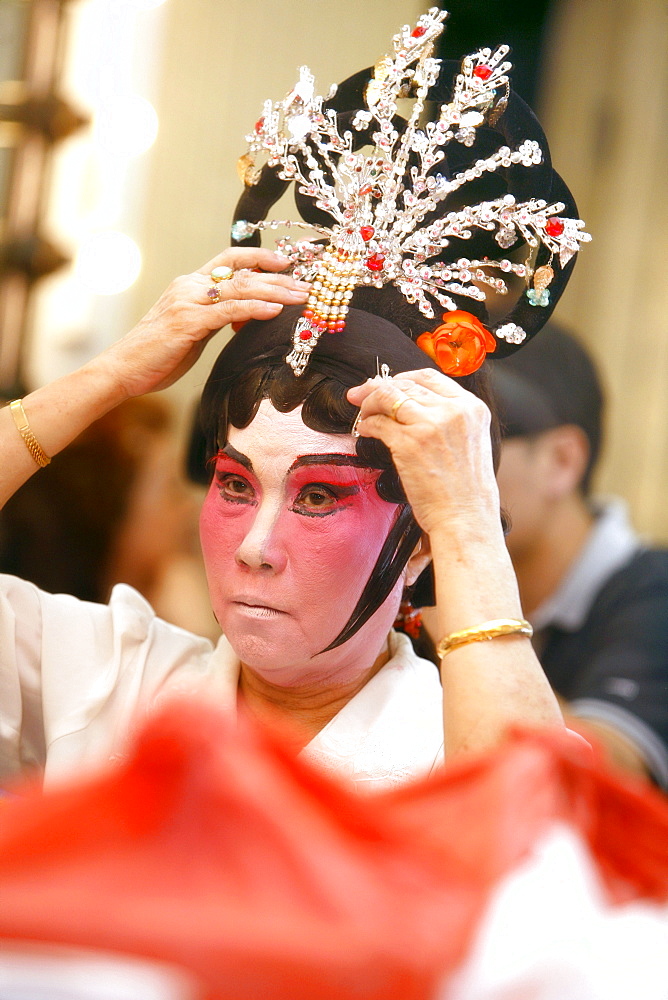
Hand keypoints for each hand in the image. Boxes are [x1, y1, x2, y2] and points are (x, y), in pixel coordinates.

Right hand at [94, 248, 309, 397]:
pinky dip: (254, 309)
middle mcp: (189, 286)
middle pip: (241, 272)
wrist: (123, 369)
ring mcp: (187, 302)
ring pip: (239, 288)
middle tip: (308, 286)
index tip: (286, 264)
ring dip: (275, 291)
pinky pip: (228, 311)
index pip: (229, 259)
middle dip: (279, 279)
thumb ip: (217, 319)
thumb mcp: (192, 331)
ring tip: (301, 298)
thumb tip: (245, 319)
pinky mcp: (187, 322)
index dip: (260, 257)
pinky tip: (275, 311)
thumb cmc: (157, 355)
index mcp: (189, 285)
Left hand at [347, 369, 498, 537]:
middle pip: (404, 384)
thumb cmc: (466, 492)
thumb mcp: (470, 443)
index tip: (386, 385)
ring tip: (362, 415)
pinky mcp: (409, 443)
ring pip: (388, 397)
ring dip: (369, 403)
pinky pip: (378, 423)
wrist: (466, 519)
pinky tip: (365, 432)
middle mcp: (453, 411)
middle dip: (376, 387)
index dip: (401, 378)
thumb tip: (411, 405)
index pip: (429, 377)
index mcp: (472, 408)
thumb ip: (449, 420)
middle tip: (360, 395)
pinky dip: (367, 425)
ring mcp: (430, 425)